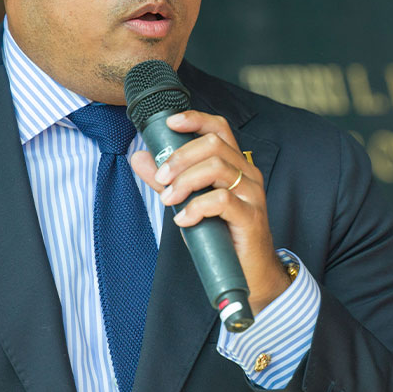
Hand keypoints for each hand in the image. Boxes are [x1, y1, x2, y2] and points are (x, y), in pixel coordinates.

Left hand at [130, 110, 289, 314]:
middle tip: (161, 178)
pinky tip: (184, 220)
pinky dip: (196, 208)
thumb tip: (140, 158)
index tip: (170, 123)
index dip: (195, 119)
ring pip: (217, 168)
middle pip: (214, 145)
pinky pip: (221, 201)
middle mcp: (247, 174)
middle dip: (180, 157)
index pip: (219, 128)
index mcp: (235, 165)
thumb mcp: (190, 202)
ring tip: (169, 200)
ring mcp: (252, 194)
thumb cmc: (222, 235)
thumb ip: (167, 180)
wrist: (250, 272)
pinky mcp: (251, 217)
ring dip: (185, 181)